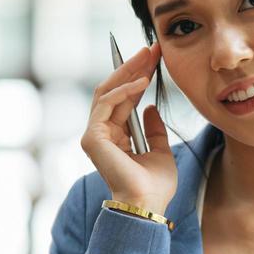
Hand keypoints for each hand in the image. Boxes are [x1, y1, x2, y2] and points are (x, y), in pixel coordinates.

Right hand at [80, 41, 176, 209]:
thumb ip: (154, 130)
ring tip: (148, 57)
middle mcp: (102, 133)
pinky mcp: (92, 137)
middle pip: (114, 90)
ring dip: (129, 72)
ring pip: (107, 92)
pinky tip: (142, 82)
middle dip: (133, 67)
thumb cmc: (154, 186)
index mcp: (116, 136)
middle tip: (152, 49)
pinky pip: (105, 105)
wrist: (147, 204)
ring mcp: (95, 134)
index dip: (138, 76)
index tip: (155, 59)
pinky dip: (123, 91)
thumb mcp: (161, 151)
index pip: (124, 98)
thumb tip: (150, 108)